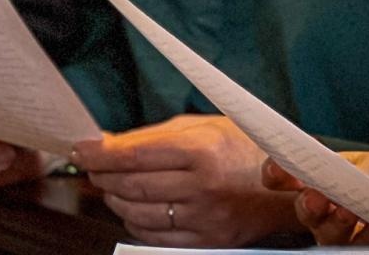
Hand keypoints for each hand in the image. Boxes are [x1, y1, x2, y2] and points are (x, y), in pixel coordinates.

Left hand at [71, 115, 297, 246]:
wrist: (285, 185)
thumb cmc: (242, 147)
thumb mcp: (201, 126)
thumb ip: (153, 135)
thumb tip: (109, 142)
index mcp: (202, 149)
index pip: (135, 154)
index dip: (101, 154)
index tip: (83, 150)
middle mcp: (203, 186)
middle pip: (132, 185)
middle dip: (103, 176)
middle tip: (92, 167)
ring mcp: (205, 219)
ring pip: (139, 213)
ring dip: (115, 199)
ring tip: (110, 186)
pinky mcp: (208, 241)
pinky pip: (156, 236)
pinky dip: (135, 222)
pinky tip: (132, 208)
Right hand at [262, 151, 368, 246]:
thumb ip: (352, 170)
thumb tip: (327, 176)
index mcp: (327, 178)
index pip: (292, 176)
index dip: (279, 173)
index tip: (277, 172)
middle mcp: (330, 208)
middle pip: (304, 209)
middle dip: (306, 204)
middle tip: (316, 198)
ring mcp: (345, 235)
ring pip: (324, 235)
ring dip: (334, 224)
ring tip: (352, 213)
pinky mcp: (361, 254)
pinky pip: (351, 252)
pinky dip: (363, 240)